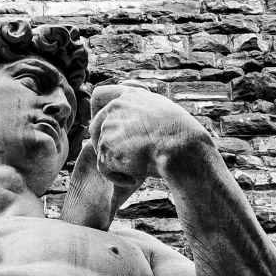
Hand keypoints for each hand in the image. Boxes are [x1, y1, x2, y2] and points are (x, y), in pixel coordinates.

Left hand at [86, 83, 208, 187]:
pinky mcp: (106, 150)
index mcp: (128, 95)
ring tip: (137, 171)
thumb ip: (145, 110)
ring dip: (116, 163)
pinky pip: (104, 169)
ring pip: (101, 151)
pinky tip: (135, 180)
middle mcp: (114, 108)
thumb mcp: (164, 111)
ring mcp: (108, 128)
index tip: (107, 125)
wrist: (179, 146)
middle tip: (124, 159)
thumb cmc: (181, 133)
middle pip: (94, 127)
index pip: (100, 95)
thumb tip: (143, 117)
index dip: (98, 111)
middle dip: (105, 145)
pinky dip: (118, 178)